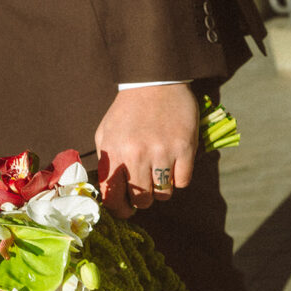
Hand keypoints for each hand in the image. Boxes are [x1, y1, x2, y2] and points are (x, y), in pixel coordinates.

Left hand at [95, 84, 198, 218]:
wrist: (155, 80)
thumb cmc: (128, 110)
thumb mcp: (105, 133)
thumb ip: (105, 163)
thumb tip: (109, 193)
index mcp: (114, 153)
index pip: (114, 198)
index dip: (121, 209)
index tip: (127, 210)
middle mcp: (136, 155)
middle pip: (142, 200)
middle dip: (144, 198)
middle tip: (146, 187)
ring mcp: (162, 152)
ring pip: (164, 194)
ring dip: (162, 188)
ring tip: (160, 172)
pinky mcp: (185, 148)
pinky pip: (183, 182)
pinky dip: (179, 177)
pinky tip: (174, 164)